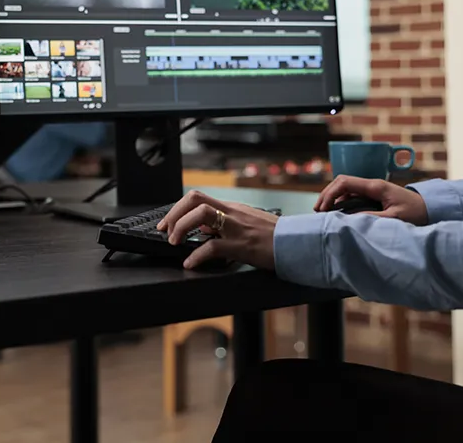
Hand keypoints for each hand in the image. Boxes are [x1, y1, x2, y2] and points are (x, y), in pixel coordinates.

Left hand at [155, 190, 279, 270]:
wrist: (296, 243)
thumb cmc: (273, 236)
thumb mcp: (245, 223)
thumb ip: (223, 222)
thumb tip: (201, 227)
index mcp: (231, 208)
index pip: (197, 198)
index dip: (177, 208)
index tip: (167, 222)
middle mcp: (231, 213)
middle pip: (194, 199)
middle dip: (175, 214)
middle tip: (167, 231)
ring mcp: (236, 227)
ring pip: (201, 215)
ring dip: (182, 227)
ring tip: (176, 242)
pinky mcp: (241, 245)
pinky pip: (213, 246)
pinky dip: (196, 255)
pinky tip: (190, 263)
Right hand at [314, 175, 428, 225]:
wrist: (431, 208)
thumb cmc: (416, 212)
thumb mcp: (394, 218)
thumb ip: (372, 219)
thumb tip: (349, 220)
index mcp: (375, 186)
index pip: (345, 182)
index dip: (330, 194)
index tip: (322, 209)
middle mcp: (372, 185)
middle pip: (341, 183)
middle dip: (327, 195)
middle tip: (317, 211)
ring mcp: (372, 190)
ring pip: (345, 189)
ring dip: (333, 199)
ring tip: (323, 213)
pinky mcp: (374, 196)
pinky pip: (353, 196)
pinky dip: (341, 202)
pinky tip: (337, 213)